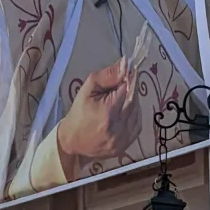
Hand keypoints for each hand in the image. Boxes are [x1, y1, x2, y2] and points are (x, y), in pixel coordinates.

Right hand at [55, 58, 140, 175]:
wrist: (72, 142)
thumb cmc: (77, 114)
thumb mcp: (86, 90)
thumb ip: (107, 76)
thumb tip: (125, 63)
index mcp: (106, 113)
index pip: (127, 89)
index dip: (129, 79)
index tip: (127, 72)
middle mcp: (118, 128)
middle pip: (134, 101)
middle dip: (130, 90)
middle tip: (123, 84)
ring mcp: (123, 139)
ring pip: (138, 112)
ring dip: (132, 103)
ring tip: (119, 101)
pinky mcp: (126, 146)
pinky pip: (137, 125)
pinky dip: (133, 115)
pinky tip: (123, 112)